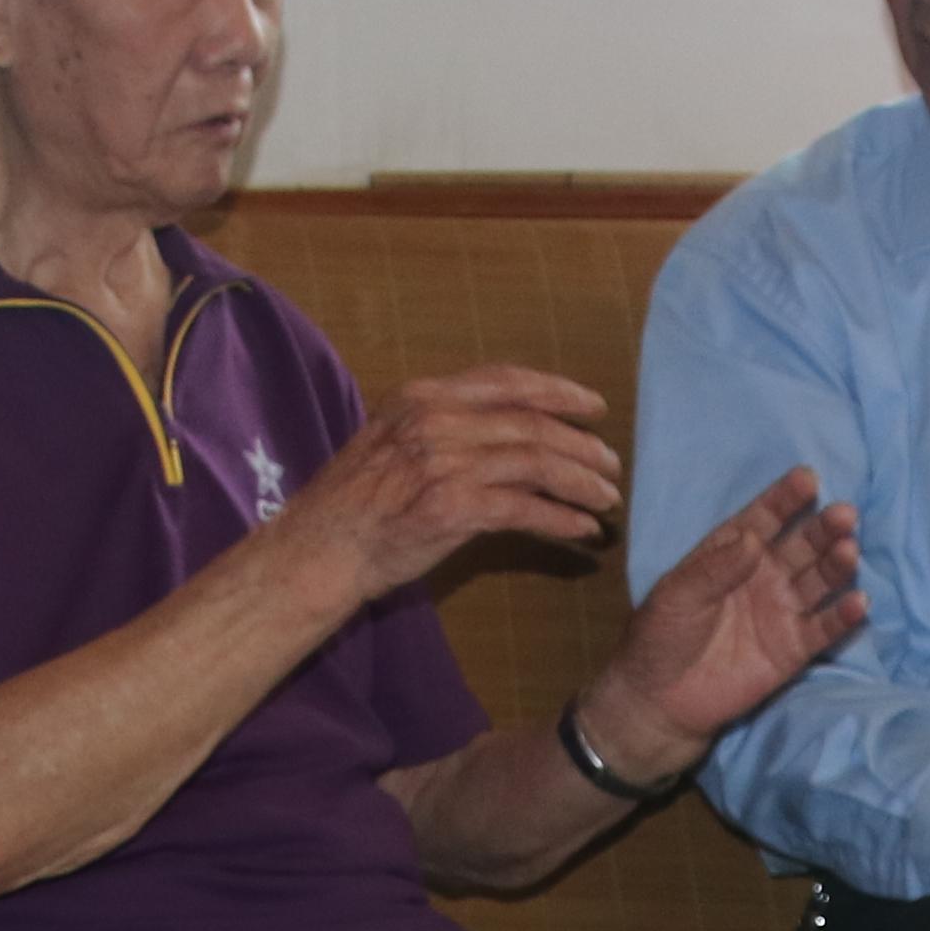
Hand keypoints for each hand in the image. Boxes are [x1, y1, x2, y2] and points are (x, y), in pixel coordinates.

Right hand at [270, 363, 625, 599]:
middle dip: (582, 445)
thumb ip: (442, 425)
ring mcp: (445, 464)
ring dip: (582, 483)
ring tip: (606, 500)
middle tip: (610, 466)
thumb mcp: (391, 439)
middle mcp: (437, 422)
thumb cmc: (352, 503)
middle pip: (532, 424)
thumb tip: (501, 430)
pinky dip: (562, 519)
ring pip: (537, 463)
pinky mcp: (453, 509)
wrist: (318, 549)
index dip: (559, 391)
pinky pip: (526, 509)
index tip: (594, 406)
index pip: (507, 381)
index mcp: (424, 397)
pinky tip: (582, 531)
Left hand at [581, 470, 865, 775]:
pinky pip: (824, 628)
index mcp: (732, 554)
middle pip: (801, 545)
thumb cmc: (660, 638)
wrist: (660, 702)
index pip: (763, 520)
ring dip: (837, 565)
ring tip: (849, 550)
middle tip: (844, 515)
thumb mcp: (676, 595)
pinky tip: (858, 601)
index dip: (785, 499)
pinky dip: (843, 616)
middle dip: (823, 529)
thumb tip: (752, 538)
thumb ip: (714, 568)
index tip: (808, 478)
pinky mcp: (794, 649)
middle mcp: (764, 576)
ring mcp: (782, 611)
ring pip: (818, 581)